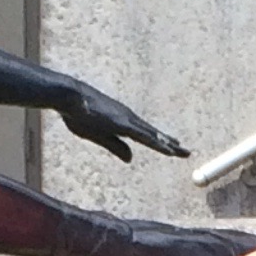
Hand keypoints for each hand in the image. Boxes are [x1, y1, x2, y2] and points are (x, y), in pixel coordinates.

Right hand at [43, 75, 186, 161]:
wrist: (69, 97)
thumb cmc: (79, 114)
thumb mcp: (98, 136)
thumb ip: (115, 146)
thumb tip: (131, 158)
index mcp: (123, 123)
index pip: (146, 136)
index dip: (161, 142)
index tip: (174, 148)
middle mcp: (129, 119)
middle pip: (153, 134)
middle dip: (170, 144)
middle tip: (187, 152)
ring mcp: (126, 119)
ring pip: (151, 135)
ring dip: (167, 143)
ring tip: (183, 152)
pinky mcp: (121, 122)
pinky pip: (142, 136)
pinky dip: (155, 142)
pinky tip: (166, 149)